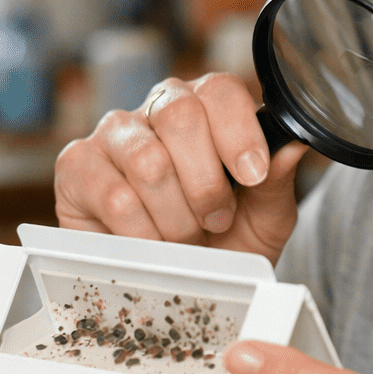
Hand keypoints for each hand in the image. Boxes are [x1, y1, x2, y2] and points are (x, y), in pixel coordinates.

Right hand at [53, 73, 306, 263]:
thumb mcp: (265, 216)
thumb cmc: (226, 240)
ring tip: (184, 239)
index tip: (252, 177)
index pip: (219, 90)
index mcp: (207, 107)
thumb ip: (278, 180)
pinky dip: (141, 233)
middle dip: (207, 183)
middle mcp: (158, 109)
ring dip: (176, 216)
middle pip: (180, 115)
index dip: (238, 132)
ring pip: (148, 161)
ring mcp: (114, 135)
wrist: (183, 283)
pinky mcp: (77, 167)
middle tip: (217, 220)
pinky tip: (150, 243)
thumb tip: (295, 144)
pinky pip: (113, 195)